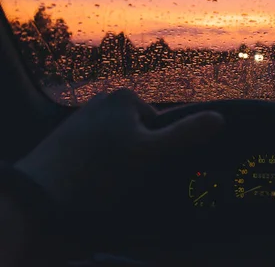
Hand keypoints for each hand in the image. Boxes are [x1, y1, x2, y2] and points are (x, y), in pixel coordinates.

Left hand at [15, 89, 223, 208]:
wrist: (41, 192)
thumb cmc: (100, 170)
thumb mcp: (149, 154)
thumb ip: (185, 135)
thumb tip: (220, 117)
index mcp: (124, 97)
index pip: (158, 124)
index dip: (157, 148)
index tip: (143, 166)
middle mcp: (103, 98)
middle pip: (139, 131)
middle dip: (137, 152)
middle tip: (124, 175)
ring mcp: (83, 116)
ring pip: (118, 141)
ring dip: (118, 158)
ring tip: (106, 178)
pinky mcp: (68, 135)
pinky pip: (98, 147)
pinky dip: (100, 161)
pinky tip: (92, 177)